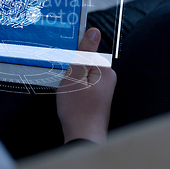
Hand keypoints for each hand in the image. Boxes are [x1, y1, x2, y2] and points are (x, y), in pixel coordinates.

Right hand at [56, 28, 116, 143]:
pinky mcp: (95, 97)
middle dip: (70, 67)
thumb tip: (94, 30)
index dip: (72, 55)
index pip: (86, 51)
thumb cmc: (77, 108)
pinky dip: (71, 86)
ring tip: (64, 89)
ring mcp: (102, 89)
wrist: (82, 138)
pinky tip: (66, 95)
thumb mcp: (76, 76)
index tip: (63, 62)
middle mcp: (107, 78)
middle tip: (62, 79)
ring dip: (69, 78)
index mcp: (105, 70)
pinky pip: (81, 84)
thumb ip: (84, 53)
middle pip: (84, 62)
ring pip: (80, 73)